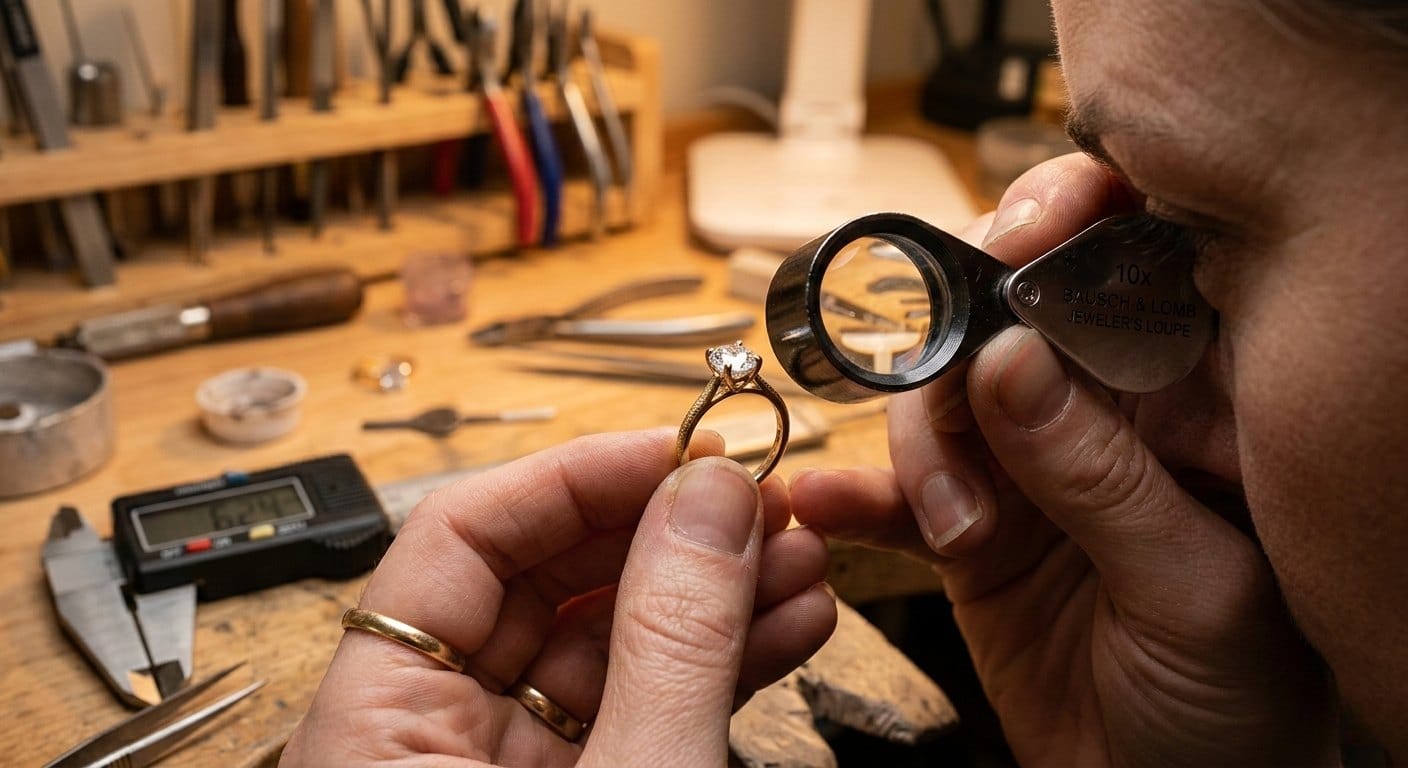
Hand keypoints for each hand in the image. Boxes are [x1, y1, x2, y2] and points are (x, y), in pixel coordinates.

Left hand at [282, 429, 835, 766]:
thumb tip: (707, 502)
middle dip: (669, 532)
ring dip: (718, 593)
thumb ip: (667, 647)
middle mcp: (437, 739)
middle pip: (546, 579)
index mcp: (378, 729)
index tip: (682, 450)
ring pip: (614, 643)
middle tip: (760, 498)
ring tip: (801, 555)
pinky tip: (788, 619)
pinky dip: (722, 662)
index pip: (458, 538)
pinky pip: (651, 703)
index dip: (576, 476)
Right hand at [791, 154, 1336, 766]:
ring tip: (957, 527)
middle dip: (958, 345)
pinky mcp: (967, 526)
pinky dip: (854, 496)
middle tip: (948, 400)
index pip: (1127, 267)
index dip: (1065, 225)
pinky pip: (896, 492)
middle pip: (1002, 314)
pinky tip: (827, 509)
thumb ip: (1101, 475)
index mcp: (1190, 403)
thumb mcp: (1194, 590)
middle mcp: (1101, 415)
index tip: (1011, 244)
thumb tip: (1008, 357)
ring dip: (919, 449)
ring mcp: (1025, 467)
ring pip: (938, 395)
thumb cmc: (1237, 709)